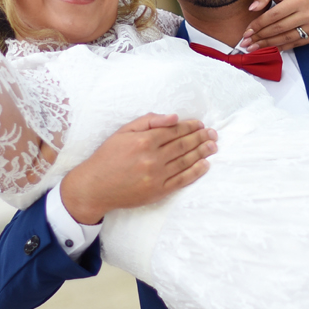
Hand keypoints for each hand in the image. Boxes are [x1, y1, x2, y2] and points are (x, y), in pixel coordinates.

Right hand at [60, 114, 217, 223]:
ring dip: (202, 153)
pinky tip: (205, 165)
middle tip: (213, 134)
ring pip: (186, 161)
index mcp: (144, 140)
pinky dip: (196, 172)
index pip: (174, 131)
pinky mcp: (158, 191)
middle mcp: (152, 157)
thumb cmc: (108, 156)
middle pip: (183, 145)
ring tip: (213, 146)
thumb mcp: (123, 132)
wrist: (95, 186)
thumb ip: (148, 122)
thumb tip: (174, 117)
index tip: (201, 124)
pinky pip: (182, 180)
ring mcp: (156, 176)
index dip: (190, 127)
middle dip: (201, 138)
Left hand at [238, 0, 308, 50]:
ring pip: (286, 39)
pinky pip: (293, 44)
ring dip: (267, 45)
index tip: (246, 31)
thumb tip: (252, 8)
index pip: (274, 15)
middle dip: (260, 36)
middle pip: (279, 28)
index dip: (259, 24)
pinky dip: (278, 47)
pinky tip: (266, 48)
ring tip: (253, 47)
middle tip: (246, 42)